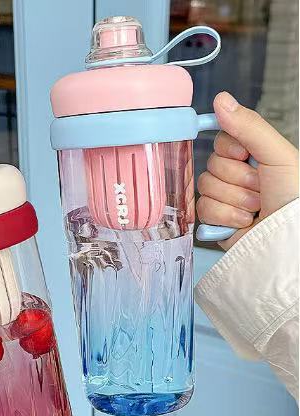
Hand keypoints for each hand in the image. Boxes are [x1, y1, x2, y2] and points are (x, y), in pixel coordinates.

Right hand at [197, 91, 298, 249]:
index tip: (248, 157)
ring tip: (256, 208)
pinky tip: (244, 222)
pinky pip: (203, 210)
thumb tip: (221, 99)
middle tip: (260, 188)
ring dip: (235, 200)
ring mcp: (223, 199)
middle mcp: (236, 177)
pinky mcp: (214, 220)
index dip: (232, 150)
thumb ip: (248, 127)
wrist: (288, 237)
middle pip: (211, 166)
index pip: (221, 141)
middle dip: (238, 179)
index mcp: (251, 157)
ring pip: (206, 188)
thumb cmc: (294, 197)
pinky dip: (226, 217)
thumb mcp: (276, 154)